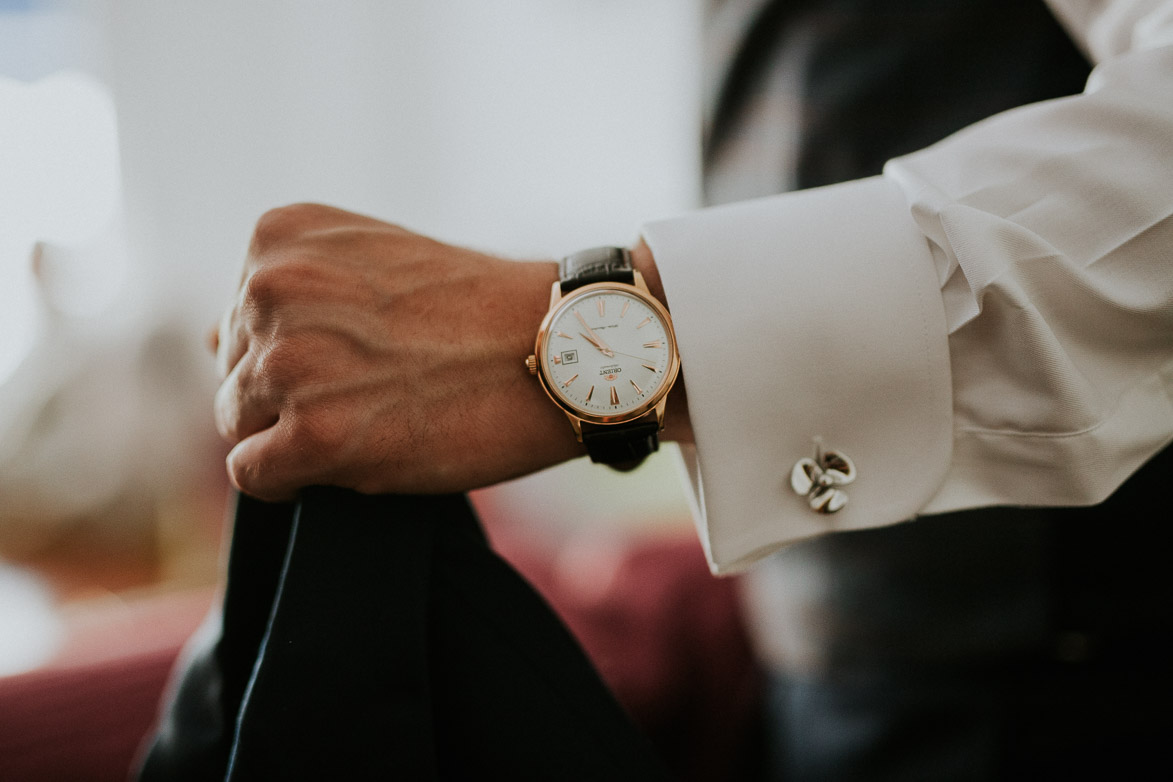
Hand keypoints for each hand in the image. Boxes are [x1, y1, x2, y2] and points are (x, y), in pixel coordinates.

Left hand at [212, 203, 585, 500]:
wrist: (559, 349)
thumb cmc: (479, 310)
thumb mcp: (375, 265)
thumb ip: (289, 298)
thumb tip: (208, 340)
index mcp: (279, 237)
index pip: (240, 322)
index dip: (302, 356)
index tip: (367, 357)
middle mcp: (269, 287)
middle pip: (236, 374)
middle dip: (295, 398)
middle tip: (381, 392)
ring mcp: (287, 360)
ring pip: (239, 425)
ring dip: (300, 437)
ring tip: (378, 418)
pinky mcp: (312, 432)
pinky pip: (252, 475)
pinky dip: (296, 480)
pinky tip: (358, 456)